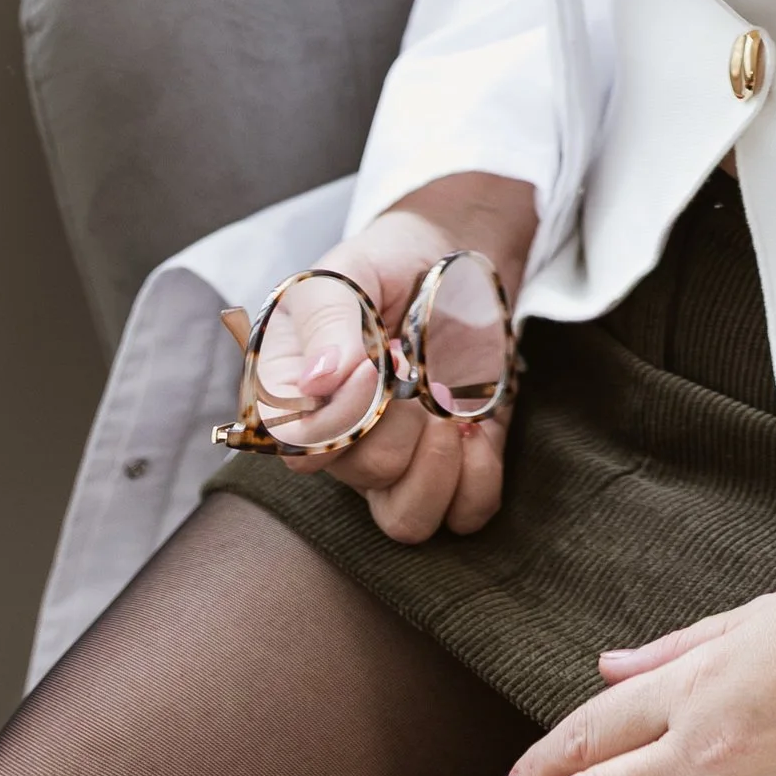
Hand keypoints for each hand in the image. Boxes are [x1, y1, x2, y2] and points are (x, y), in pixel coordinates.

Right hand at [269, 169, 535, 546]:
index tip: (377, 364)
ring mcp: (400, 461)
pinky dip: (479, 480)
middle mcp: (343, 441)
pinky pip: (463, 514)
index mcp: (298, 396)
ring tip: (450, 412)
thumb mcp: (351, 269)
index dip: (340, 419)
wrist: (453, 256)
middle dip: (401, 421)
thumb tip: (316, 383)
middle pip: (360, 476)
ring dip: (438, 468)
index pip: (296, 448)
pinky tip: (477, 430)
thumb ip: (327, 319)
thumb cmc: (388, 262)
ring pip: (405, 520)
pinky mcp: (455, 465)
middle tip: (417, 366)